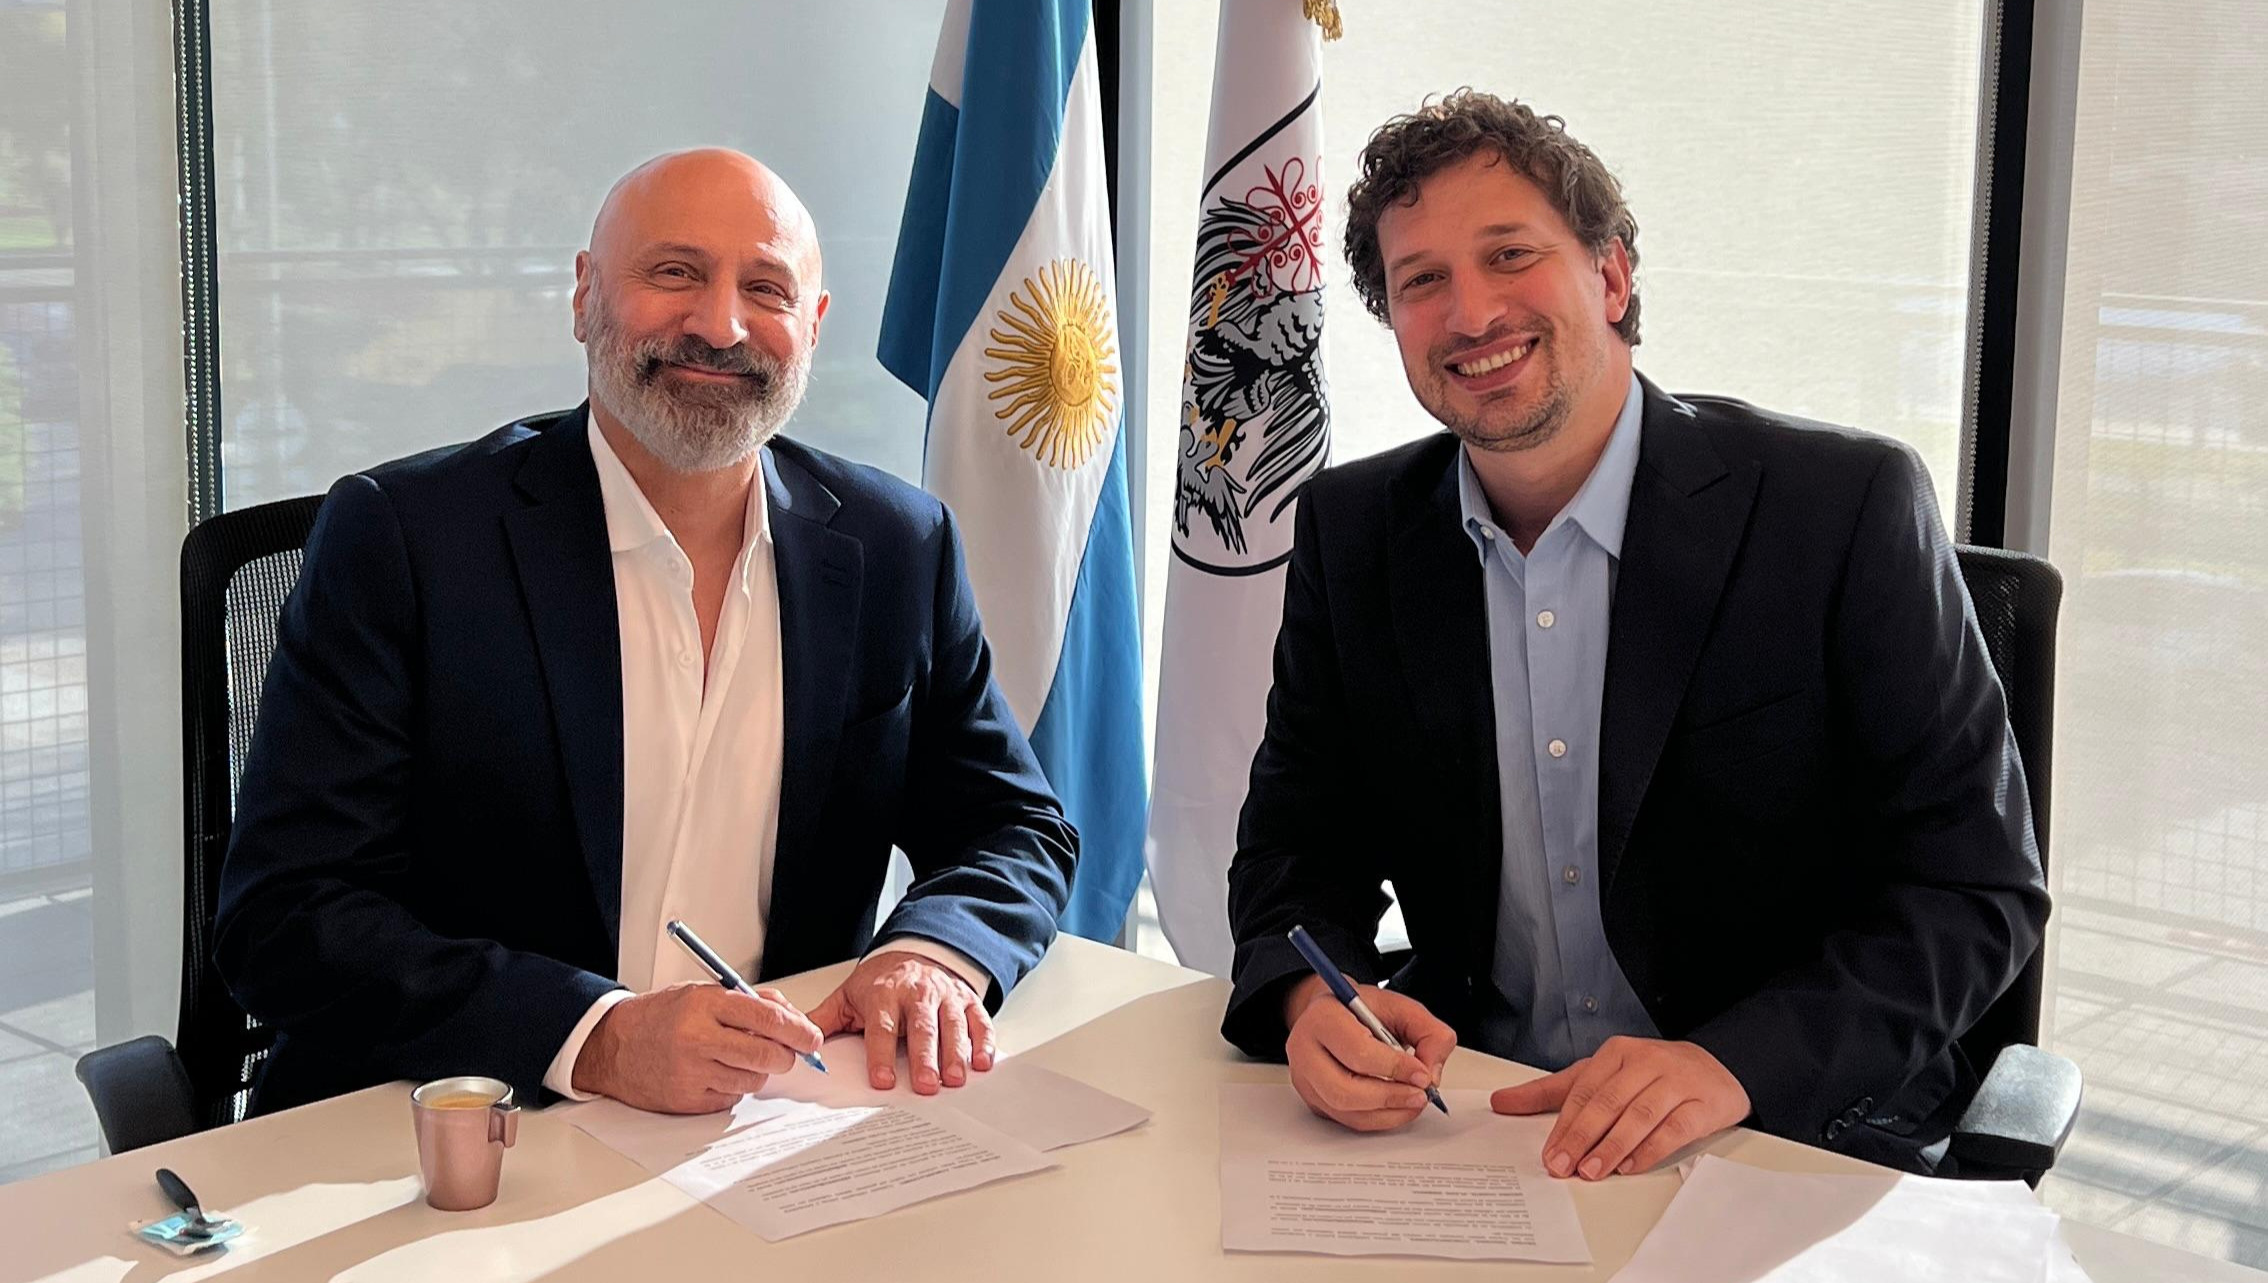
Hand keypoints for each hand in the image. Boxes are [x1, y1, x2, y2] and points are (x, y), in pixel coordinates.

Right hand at [572, 983, 824, 1113]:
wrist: (612, 1046)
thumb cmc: (660, 1017)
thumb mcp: (702, 993)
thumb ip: (749, 1002)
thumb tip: (792, 1017)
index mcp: (704, 1004)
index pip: (768, 1018)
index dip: (799, 1030)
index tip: (812, 1038)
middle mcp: (698, 1038)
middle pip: (767, 1055)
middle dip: (785, 1056)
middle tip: (785, 1053)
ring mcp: (692, 1072)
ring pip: (753, 1079)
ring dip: (756, 1071)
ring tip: (733, 1057)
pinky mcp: (687, 1100)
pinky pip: (731, 1097)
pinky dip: (732, 1086)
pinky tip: (713, 1072)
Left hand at [808, 950, 992, 1093]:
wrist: (916, 952)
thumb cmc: (882, 982)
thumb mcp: (849, 996)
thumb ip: (823, 1020)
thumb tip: (794, 1042)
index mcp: (884, 995)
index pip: (882, 1026)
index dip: (881, 1053)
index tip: (881, 1080)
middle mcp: (917, 994)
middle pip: (921, 1027)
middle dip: (924, 1057)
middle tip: (925, 1086)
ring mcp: (946, 997)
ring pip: (952, 1025)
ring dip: (955, 1053)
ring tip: (954, 1079)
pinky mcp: (968, 1002)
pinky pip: (980, 1021)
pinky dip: (983, 1041)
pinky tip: (983, 1062)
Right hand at [1284, 977, 1454, 1131]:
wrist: (1333, 1013)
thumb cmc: (1363, 1009)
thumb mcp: (1401, 1007)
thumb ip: (1429, 1033)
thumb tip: (1431, 1074)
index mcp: (1323, 1017)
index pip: (1357, 1051)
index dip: (1395, 1068)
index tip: (1422, 1074)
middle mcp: (1305, 1049)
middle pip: (1344, 1090)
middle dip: (1390, 1097)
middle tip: (1420, 1095)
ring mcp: (1305, 1079)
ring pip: (1345, 1111)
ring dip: (1387, 1113)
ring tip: (1413, 1101)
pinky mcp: (1313, 1099)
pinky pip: (1347, 1120)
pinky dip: (1378, 1118)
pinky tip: (1397, 1106)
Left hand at [1490, 1036, 1749, 1178]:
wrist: (1716, 1067)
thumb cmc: (1649, 1075)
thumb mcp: (1599, 1077)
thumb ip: (1551, 1092)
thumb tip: (1501, 1102)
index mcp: (1616, 1053)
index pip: (1584, 1091)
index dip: (1565, 1125)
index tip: (1549, 1155)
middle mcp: (1646, 1062)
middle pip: (1608, 1102)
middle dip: (1583, 1137)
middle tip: (1564, 1166)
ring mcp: (1677, 1081)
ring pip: (1640, 1115)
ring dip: (1614, 1146)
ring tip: (1593, 1172)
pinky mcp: (1703, 1103)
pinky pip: (1674, 1128)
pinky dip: (1651, 1149)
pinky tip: (1631, 1167)